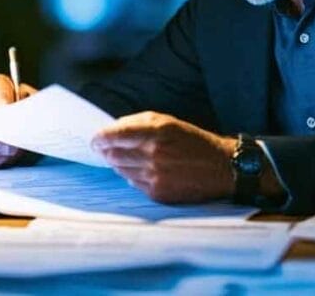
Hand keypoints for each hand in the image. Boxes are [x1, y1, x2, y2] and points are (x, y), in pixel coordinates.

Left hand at [91, 111, 236, 203]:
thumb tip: (112, 130)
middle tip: (104, 150)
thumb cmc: (193, 141)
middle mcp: (154, 153)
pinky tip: (142, 170)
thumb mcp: (168, 122)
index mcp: (157, 131)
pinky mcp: (158, 192)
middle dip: (106, 151)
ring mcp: (155, 175)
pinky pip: (133, 183)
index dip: (100, 138)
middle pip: (113, 154)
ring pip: (120, 170)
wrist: (220, 168)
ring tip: (126, 159)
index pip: (116, 134)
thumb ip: (138, 122)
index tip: (94, 140)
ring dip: (119, 164)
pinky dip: (132, 176)